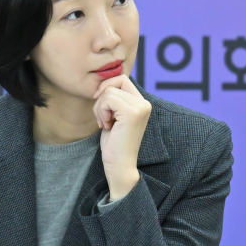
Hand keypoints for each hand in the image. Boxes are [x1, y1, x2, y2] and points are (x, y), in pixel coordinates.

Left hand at [93, 75, 151, 199]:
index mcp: (142, 103)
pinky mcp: (132, 113)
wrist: (119, 165)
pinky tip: (107, 126)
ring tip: (106, 124)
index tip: (100, 105)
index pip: (122, 79)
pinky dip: (101, 112)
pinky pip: (108, 99)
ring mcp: (140, 107)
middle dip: (102, 99)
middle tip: (103, 118)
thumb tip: (104, 83)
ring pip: (109, 92)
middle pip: (115, 82)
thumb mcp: (114, 116)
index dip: (106, 87)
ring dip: (100, 108)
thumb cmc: (114, 143)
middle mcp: (145, 103)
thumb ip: (114, 100)